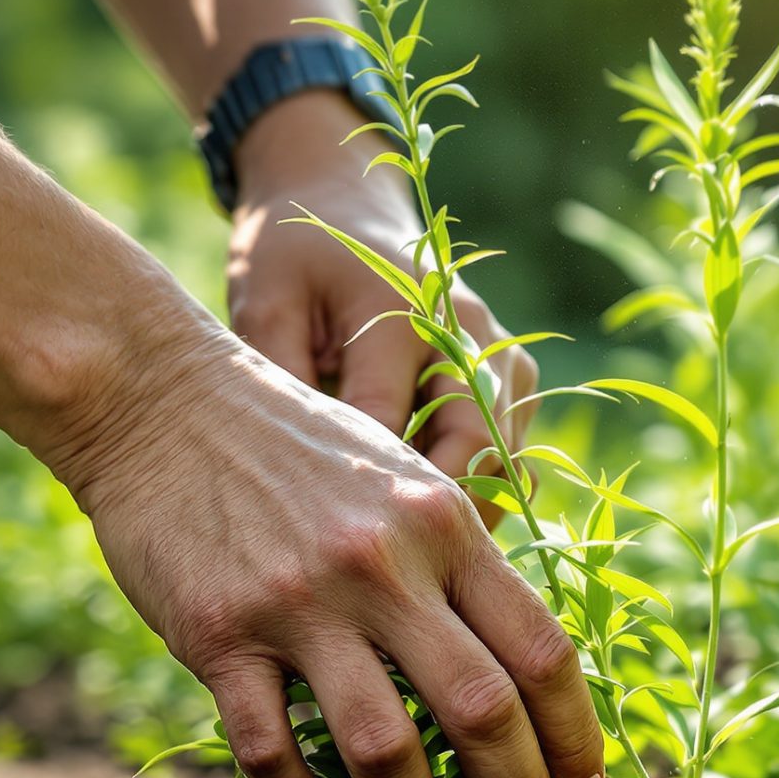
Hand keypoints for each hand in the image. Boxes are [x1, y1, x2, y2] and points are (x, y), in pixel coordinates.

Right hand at [39, 318, 603, 777]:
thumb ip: (459, 568)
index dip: (576, 737)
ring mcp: (300, 602)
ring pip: (384, 749)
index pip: (543, 650)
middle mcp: (384, 564)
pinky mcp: (220, 635)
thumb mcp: (404, 481)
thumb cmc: (299, 450)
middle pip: (483, 710)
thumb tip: (521, 682)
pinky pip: (272, 753)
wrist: (161, 402)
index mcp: (445, 525)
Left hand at [225, 91, 538, 525]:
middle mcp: (472, 329)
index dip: (361, 505)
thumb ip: (282, 382)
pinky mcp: (514, 378)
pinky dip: (472, 495)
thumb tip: (295, 486)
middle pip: (478, 453)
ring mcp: (504, 353)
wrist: (341, 200)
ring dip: (459, 514)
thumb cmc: (293, 256)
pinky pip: (509, 458)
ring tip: (398, 557)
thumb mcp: (264, 304)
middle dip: (428, 523)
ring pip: (507, 463)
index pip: (392, 429)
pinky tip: (420, 522)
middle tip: (374, 577)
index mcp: (403, 306)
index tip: (320, 561)